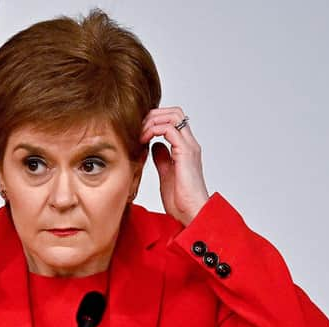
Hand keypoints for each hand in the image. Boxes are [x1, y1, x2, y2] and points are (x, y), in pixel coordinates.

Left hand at [140, 107, 209, 225]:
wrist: (191, 213)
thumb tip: (154, 145)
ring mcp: (189, 147)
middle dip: (152, 115)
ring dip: (152, 120)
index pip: (173, 120)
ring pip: (173, 115)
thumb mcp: (166, 174)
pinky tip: (143, 141)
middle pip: (174, 112)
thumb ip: (162, 158)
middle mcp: (189, 144)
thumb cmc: (181, 200)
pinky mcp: (185, 152)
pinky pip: (169, 129)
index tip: (139, 131)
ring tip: (139, 134)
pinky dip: (153, 130)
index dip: (154, 119)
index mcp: (185, 148)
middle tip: (137, 129)